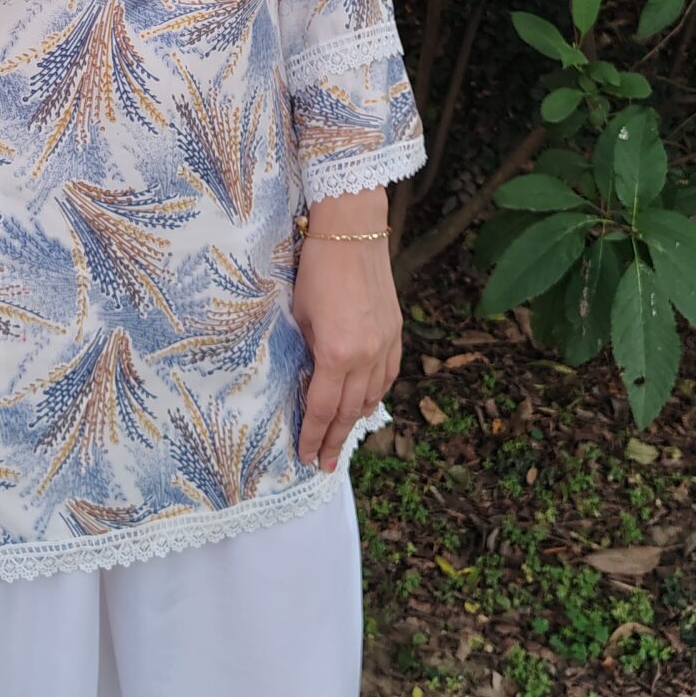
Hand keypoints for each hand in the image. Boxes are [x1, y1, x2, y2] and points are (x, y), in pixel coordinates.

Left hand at [292, 232, 402, 473]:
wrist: (352, 233)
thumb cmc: (316, 269)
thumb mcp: (299, 315)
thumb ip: (307, 351)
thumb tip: (308, 376)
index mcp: (335, 354)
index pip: (321, 408)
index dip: (312, 436)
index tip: (306, 457)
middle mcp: (365, 356)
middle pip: (348, 411)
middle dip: (334, 439)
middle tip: (324, 463)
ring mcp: (386, 345)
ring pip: (372, 397)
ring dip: (355, 420)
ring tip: (341, 438)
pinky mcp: (396, 332)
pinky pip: (388, 376)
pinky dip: (376, 394)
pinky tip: (367, 403)